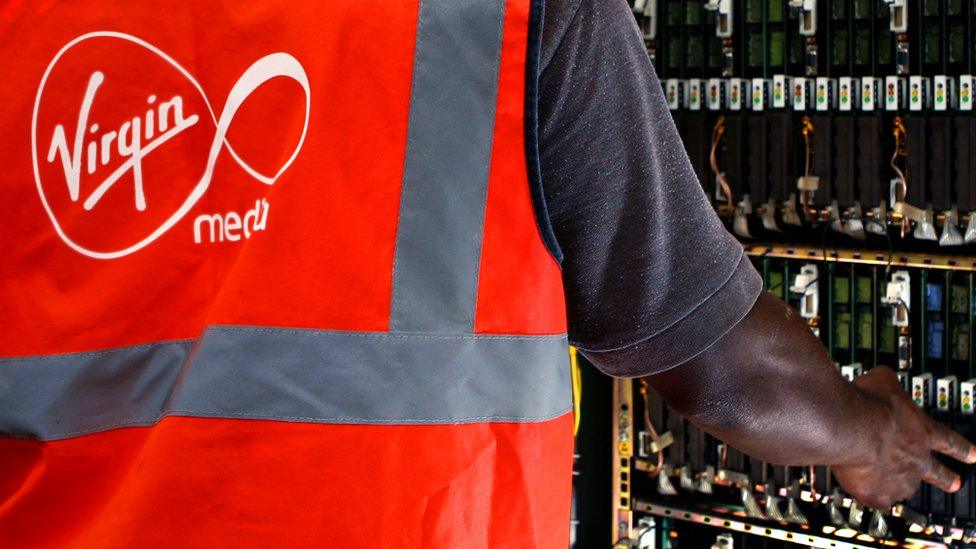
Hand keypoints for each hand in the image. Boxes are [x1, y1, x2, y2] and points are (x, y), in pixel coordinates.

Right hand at [832, 366, 975, 508]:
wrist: (851, 426)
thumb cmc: (868, 403)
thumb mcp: (883, 380)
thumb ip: (889, 384)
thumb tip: (884, 377)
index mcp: (922, 431)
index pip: (948, 440)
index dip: (962, 448)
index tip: (974, 455)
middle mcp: (916, 458)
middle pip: (937, 472)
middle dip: (947, 478)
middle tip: (955, 483)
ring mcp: (900, 479)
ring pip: (904, 487)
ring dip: (898, 485)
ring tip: (890, 484)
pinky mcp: (878, 494)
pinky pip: (875, 497)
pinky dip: (868, 491)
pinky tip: (860, 484)